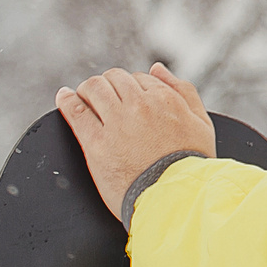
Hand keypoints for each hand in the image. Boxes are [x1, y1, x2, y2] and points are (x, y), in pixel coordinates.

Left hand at [54, 63, 215, 222]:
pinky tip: (64, 96)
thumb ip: (182, 90)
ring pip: (94, 88)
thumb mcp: (202, 123)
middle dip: (110, 84)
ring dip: (88, 88)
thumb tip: (157, 68)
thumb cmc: (191, 164)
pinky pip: (75, 111)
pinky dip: (66, 100)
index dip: (134, 87)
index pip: (141, 77)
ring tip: (85, 96)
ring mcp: (116, 123)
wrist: (177, 198)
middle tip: (106, 96)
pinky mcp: (96, 142)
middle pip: (115, 78)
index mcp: (165, 99)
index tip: (129, 98)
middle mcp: (140, 105)